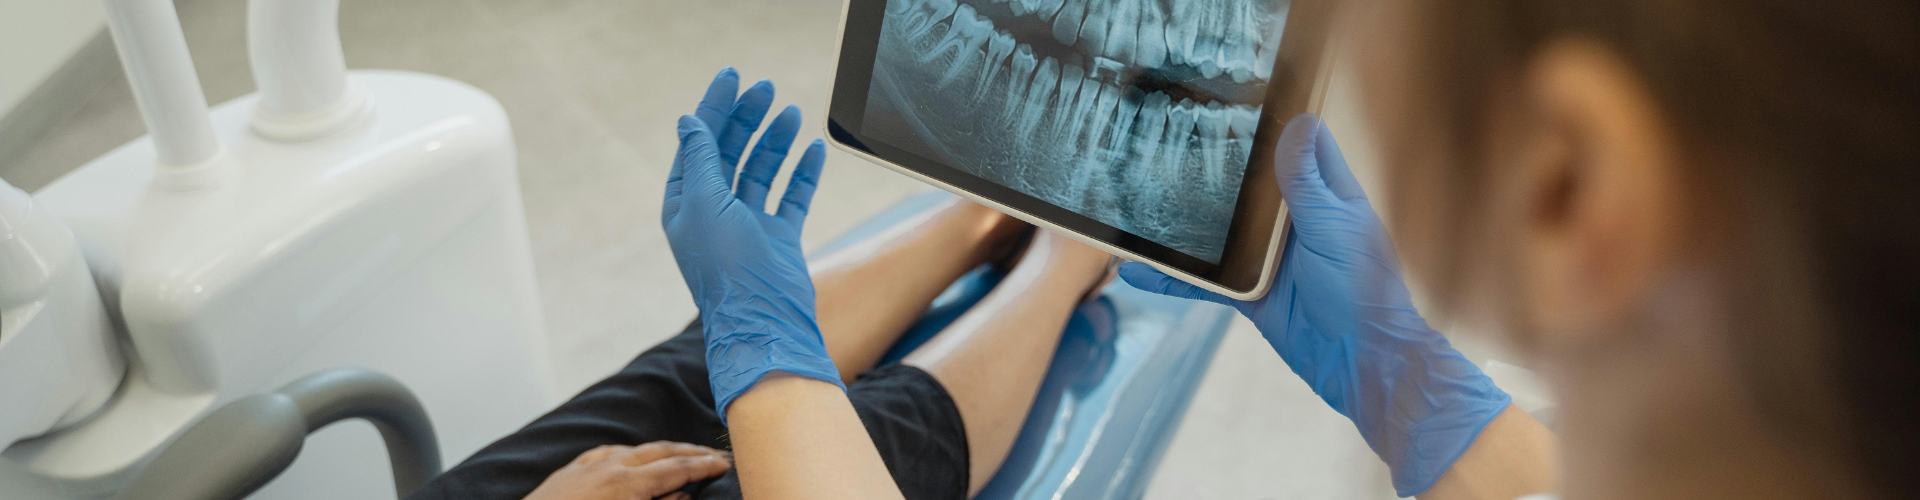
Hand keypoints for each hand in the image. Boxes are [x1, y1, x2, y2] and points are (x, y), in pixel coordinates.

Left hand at [523, 442, 730, 499]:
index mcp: (628, 484)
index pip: (677, 468)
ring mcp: (589, 466)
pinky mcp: (571, 471)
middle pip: (660, 451)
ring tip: (679, 455)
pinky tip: (630, 458)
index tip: (724, 463)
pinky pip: (606, 453)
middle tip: (712, 454)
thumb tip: (681, 497)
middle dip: (689, 451)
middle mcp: (610, 467)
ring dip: (661, 451)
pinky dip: (629, 453)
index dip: (704, 465)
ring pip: (634, 449)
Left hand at [665, 68, 841, 421]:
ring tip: (791, 112)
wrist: (764, 322)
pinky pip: (791, 197)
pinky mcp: (779, 239)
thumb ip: (700, 158)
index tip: (732, 77)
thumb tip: (689, 121)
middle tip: (765, 89)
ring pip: (762, 170)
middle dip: (747, 118)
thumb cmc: (728, 268)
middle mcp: (714, 212)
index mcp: (686, 203)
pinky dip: (802, 172)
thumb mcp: (705, 202)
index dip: (714, 108)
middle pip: (730, 152)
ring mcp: (748, 226)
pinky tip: (812, 149)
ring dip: (775, 140)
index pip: (699, 143)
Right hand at [1119, 113, 1509, 496]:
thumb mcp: (1334, 225)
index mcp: (1325, 195)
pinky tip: (1139, 271)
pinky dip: (1174, 279)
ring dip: (1187, 224)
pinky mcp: (1250, 292)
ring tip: (1143, 201)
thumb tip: (1300, 122)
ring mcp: (1270, 257)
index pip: (1302, 144)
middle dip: (1217, 166)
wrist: (1360, 360)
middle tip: (1172, 138)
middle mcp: (1296, 222)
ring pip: (1221, 232)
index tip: (1242, 95)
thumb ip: (1308, 180)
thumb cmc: (1363, 289)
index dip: (1278, 120)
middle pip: (1251, 185)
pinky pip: (1206, 282)